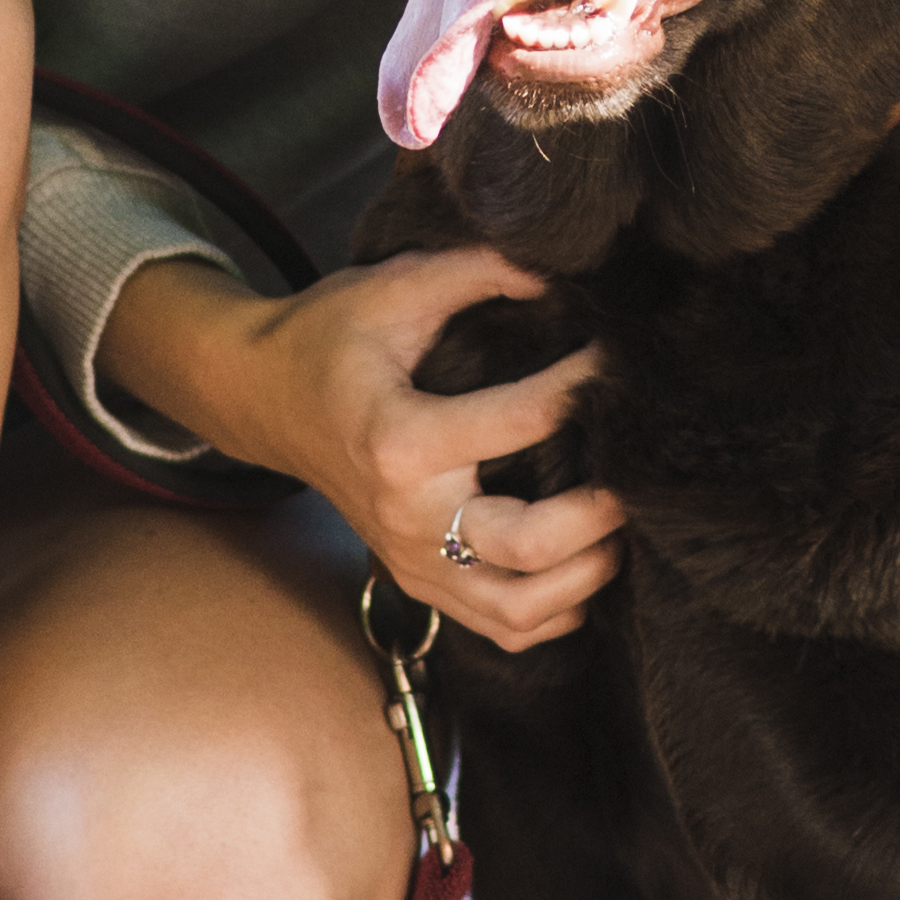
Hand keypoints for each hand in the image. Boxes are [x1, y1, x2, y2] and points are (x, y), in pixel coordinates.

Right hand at [106, 240, 620, 648]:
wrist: (261, 397)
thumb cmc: (328, 338)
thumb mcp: (393, 288)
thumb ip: (477, 271)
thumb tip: (560, 271)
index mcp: (402, 439)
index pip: (520, 422)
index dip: (583, 386)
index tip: (618, 357)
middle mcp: (408, 515)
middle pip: (526, 546)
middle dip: (598, 513)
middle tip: (637, 474)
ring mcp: (411, 558)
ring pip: (516, 609)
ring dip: (583, 578)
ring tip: (618, 529)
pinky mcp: (417, 579)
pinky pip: (495, 627)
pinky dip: (550, 614)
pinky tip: (580, 572)